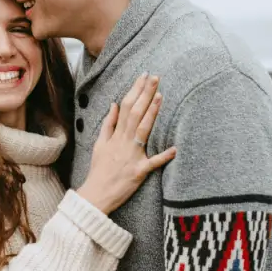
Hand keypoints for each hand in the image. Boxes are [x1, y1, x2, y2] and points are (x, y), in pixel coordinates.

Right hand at [76, 73, 175, 214]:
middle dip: (145, 94)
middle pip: (135, 113)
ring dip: (152, 113)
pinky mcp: (139, 171)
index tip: (144, 76)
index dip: (136, 91)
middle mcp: (124, 142)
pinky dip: (163, 156)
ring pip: (143, 130)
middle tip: (155, 77)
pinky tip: (175, 148)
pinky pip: (153, 163)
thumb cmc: (99, 170)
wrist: (96, 194)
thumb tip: (114, 104)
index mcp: (116, 135)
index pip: (126, 107)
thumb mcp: (99, 144)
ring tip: (160, 96)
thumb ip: (108, 124)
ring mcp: (132, 156)